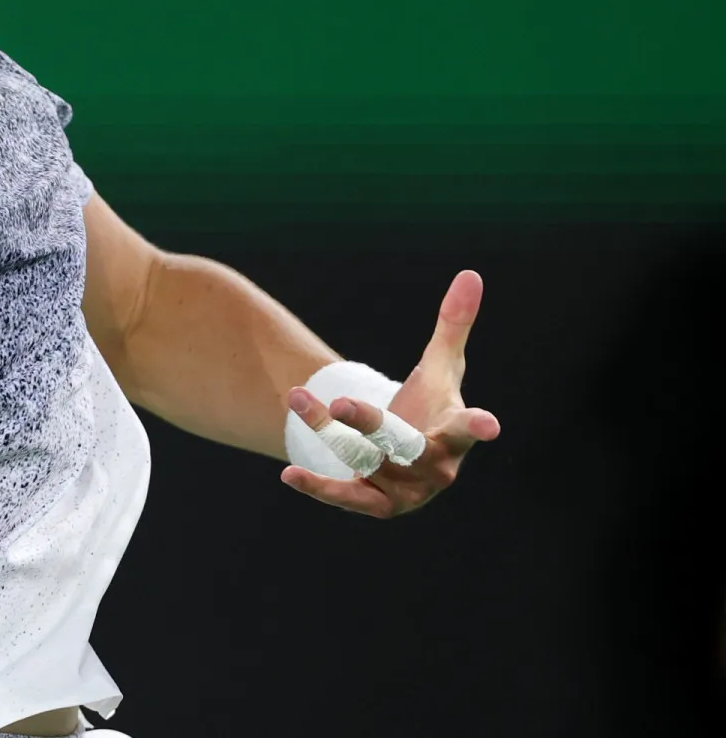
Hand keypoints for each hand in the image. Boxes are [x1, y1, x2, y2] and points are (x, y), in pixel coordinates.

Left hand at [281, 270, 501, 517]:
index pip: (469, 427)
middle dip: (372, 425)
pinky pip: (346, 497)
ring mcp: (407, 490)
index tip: (490, 425)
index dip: (479, 426)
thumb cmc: (430, 404)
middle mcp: (436, 467)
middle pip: (406, 447)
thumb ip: (454, 323)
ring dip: (328, 431)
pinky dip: (319, 488)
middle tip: (340, 401)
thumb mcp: (441, 365)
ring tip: (297, 398)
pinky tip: (289, 474)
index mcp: (456, 432)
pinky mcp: (376, 504)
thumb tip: (471, 274)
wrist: (405, 454)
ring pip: (364, 460)